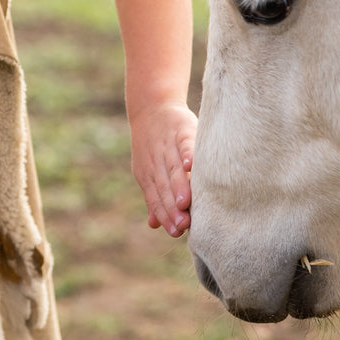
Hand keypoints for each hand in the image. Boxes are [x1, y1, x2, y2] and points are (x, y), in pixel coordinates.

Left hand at [129, 100, 195, 236]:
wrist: (152, 108)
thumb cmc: (156, 147)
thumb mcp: (149, 171)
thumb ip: (154, 197)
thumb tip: (155, 225)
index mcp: (148, 174)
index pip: (156, 197)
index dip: (165, 214)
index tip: (175, 232)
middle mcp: (156, 162)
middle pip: (164, 187)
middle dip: (172, 207)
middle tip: (182, 225)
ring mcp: (168, 146)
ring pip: (173, 169)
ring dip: (179, 186)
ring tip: (185, 203)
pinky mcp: (181, 130)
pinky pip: (185, 143)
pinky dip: (187, 154)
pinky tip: (191, 166)